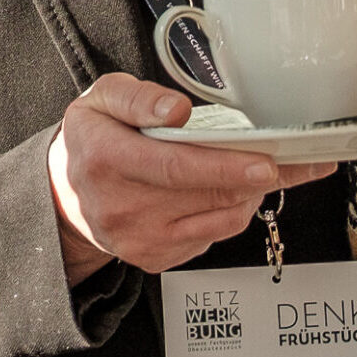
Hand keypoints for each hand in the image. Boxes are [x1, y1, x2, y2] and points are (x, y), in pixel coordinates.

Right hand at [47, 72, 333, 284]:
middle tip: (289, 157)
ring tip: (256, 166)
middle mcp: (121, 208)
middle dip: (255, 177)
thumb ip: (138, 98)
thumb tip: (175, 110)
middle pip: (206, 196)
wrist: (68, 191)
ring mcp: (139, 241)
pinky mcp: (155, 260)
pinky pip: (211, 238)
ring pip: (219, 221)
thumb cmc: (94, 135)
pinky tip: (229, 189)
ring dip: (248, 193)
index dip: (225, 166)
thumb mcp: (103, 97)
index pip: (175, 167)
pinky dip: (230, 211)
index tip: (267, 162)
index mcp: (105, 159)